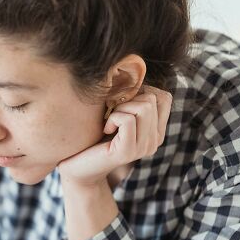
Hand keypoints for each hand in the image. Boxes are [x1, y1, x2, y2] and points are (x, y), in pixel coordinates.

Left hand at [57, 85, 171, 185]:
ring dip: (120, 108)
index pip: (164, 97)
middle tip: (112, 114)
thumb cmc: (92, 137)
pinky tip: (105, 130)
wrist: (76, 167)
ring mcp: (143, 147)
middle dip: (128, 99)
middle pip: (153, 99)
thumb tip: (135, 72)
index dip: (141, 91)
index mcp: (156, 131)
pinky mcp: (127, 152)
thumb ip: (131, 100)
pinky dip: (112, 119)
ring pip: (143, 107)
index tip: (121, 104)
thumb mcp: (115, 114)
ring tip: (109, 122)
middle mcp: (155, 140)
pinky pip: (128, 120)